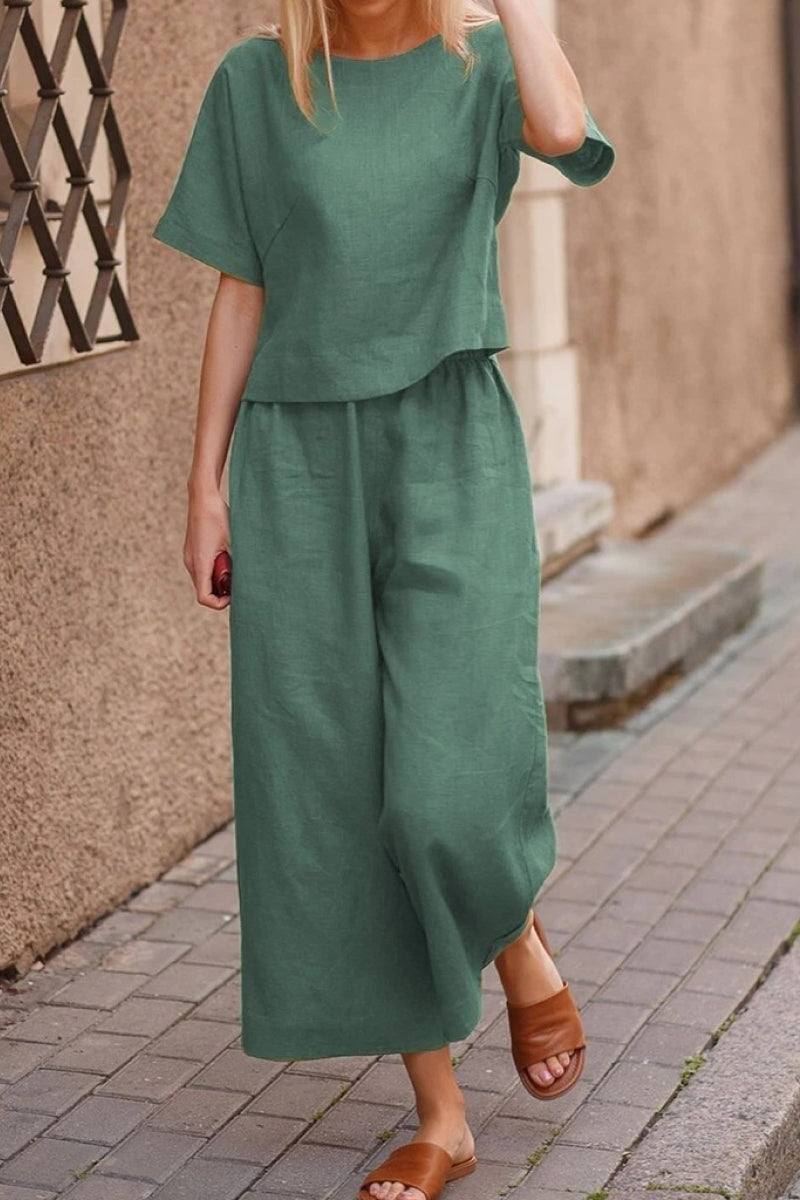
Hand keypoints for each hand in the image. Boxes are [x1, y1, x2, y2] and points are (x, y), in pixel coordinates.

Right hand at [184, 486, 230, 609]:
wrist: (203, 497)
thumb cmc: (218, 516)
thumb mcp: (234, 541)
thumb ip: (238, 562)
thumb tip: (248, 578)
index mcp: (200, 563)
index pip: (204, 597)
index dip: (219, 603)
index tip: (234, 596)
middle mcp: (191, 563)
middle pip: (204, 591)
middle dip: (221, 592)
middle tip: (238, 583)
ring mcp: (190, 557)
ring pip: (203, 581)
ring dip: (218, 581)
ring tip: (234, 569)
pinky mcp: (192, 551)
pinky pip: (202, 570)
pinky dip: (214, 572)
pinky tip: (227, 560)